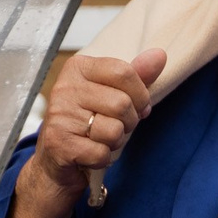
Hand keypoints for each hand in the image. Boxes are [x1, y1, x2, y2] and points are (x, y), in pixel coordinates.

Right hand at [0, 48, 167, 217]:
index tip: (135, 105)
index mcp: (78, 68)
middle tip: (114, 127)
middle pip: (122, 103)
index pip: (124, 71)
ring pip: (114, 130)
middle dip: (129, 122)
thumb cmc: (88, 125)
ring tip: (99, 140)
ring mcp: (59, 116)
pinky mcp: (60, 143)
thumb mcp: (113, 95)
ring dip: (115, 142)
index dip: (140, 94)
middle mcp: (64, 88)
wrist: (57, 162)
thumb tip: (160, 55)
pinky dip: (103, 159)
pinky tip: (90, 154)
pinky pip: (102, 153)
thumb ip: (136, 76)